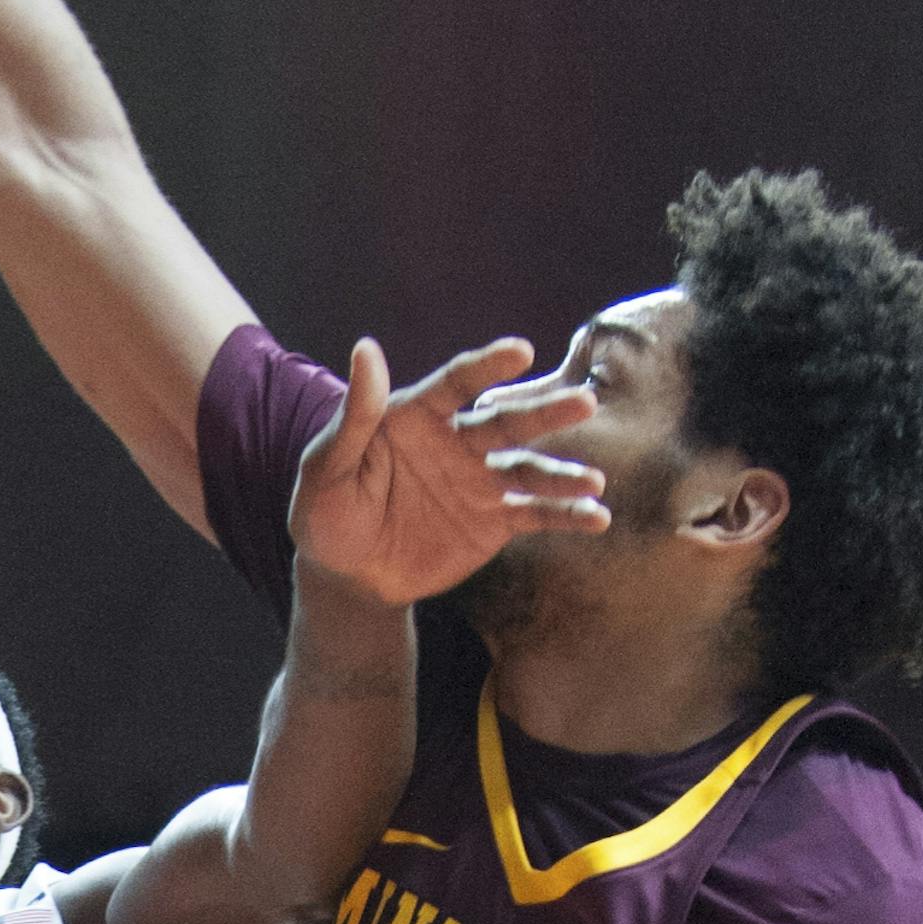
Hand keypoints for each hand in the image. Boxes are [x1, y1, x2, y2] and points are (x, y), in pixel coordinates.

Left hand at [290, 338, 607, 608]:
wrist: (346, 576)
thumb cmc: (326, 513)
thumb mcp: (329, 466)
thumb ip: (355, 415)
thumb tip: (366, 347)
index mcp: (414, 417)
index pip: (456, 383)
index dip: (487, 366)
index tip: (521, 350)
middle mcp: (455, 442)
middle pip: (505, 422)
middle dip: (544, 413)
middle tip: (584, 403)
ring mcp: (478, 481)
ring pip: (527, 469)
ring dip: (563, 473)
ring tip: (593, 481)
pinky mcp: (493, 522)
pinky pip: (534, 514)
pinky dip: (566, 515)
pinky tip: (596, 517)